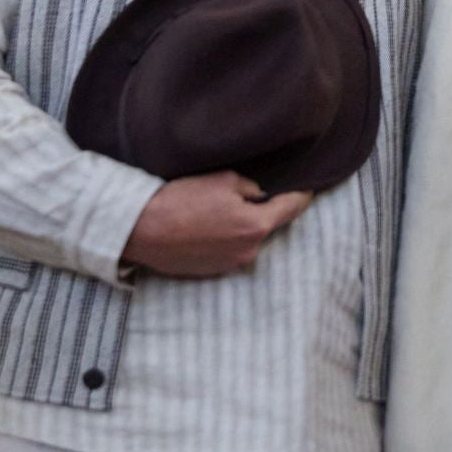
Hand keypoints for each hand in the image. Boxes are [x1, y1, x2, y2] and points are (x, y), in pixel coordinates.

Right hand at [120, 171, 312, 277]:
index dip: (302, 195)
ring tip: (217, 210)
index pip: (291, 209)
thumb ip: (252, 189)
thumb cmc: (183, 199)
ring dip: (241, 225)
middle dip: (263, 211)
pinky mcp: (211, 272)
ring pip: (247, 238)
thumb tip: (261, 195)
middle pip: (267, 225)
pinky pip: (229, 250)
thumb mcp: (225, 180)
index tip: (309, 188)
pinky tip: (206, 226)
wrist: (142, 228)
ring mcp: (230, 265)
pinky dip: (224, 238)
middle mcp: (248, 251)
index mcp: (256, 226)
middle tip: (247, 194)